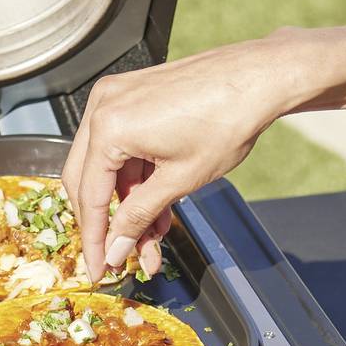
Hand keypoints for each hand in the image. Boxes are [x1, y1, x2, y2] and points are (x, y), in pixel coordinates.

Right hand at [63, 32, 333, 277]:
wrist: (258, 78)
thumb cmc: (228, 117)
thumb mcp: (180, 180)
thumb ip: (140, 216)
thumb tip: (117, 246)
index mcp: (110, 127)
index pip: (89, 196)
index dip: (94, 239)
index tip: (97, 267)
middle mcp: (103, 107)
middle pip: (86, 180)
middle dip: (105, 222)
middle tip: (118, 254)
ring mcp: (116, 98)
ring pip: (105, 165)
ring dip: (125, 203)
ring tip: (152, 236)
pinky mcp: (132, 96)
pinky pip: (120, 145)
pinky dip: (135, 177)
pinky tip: (156, 206)